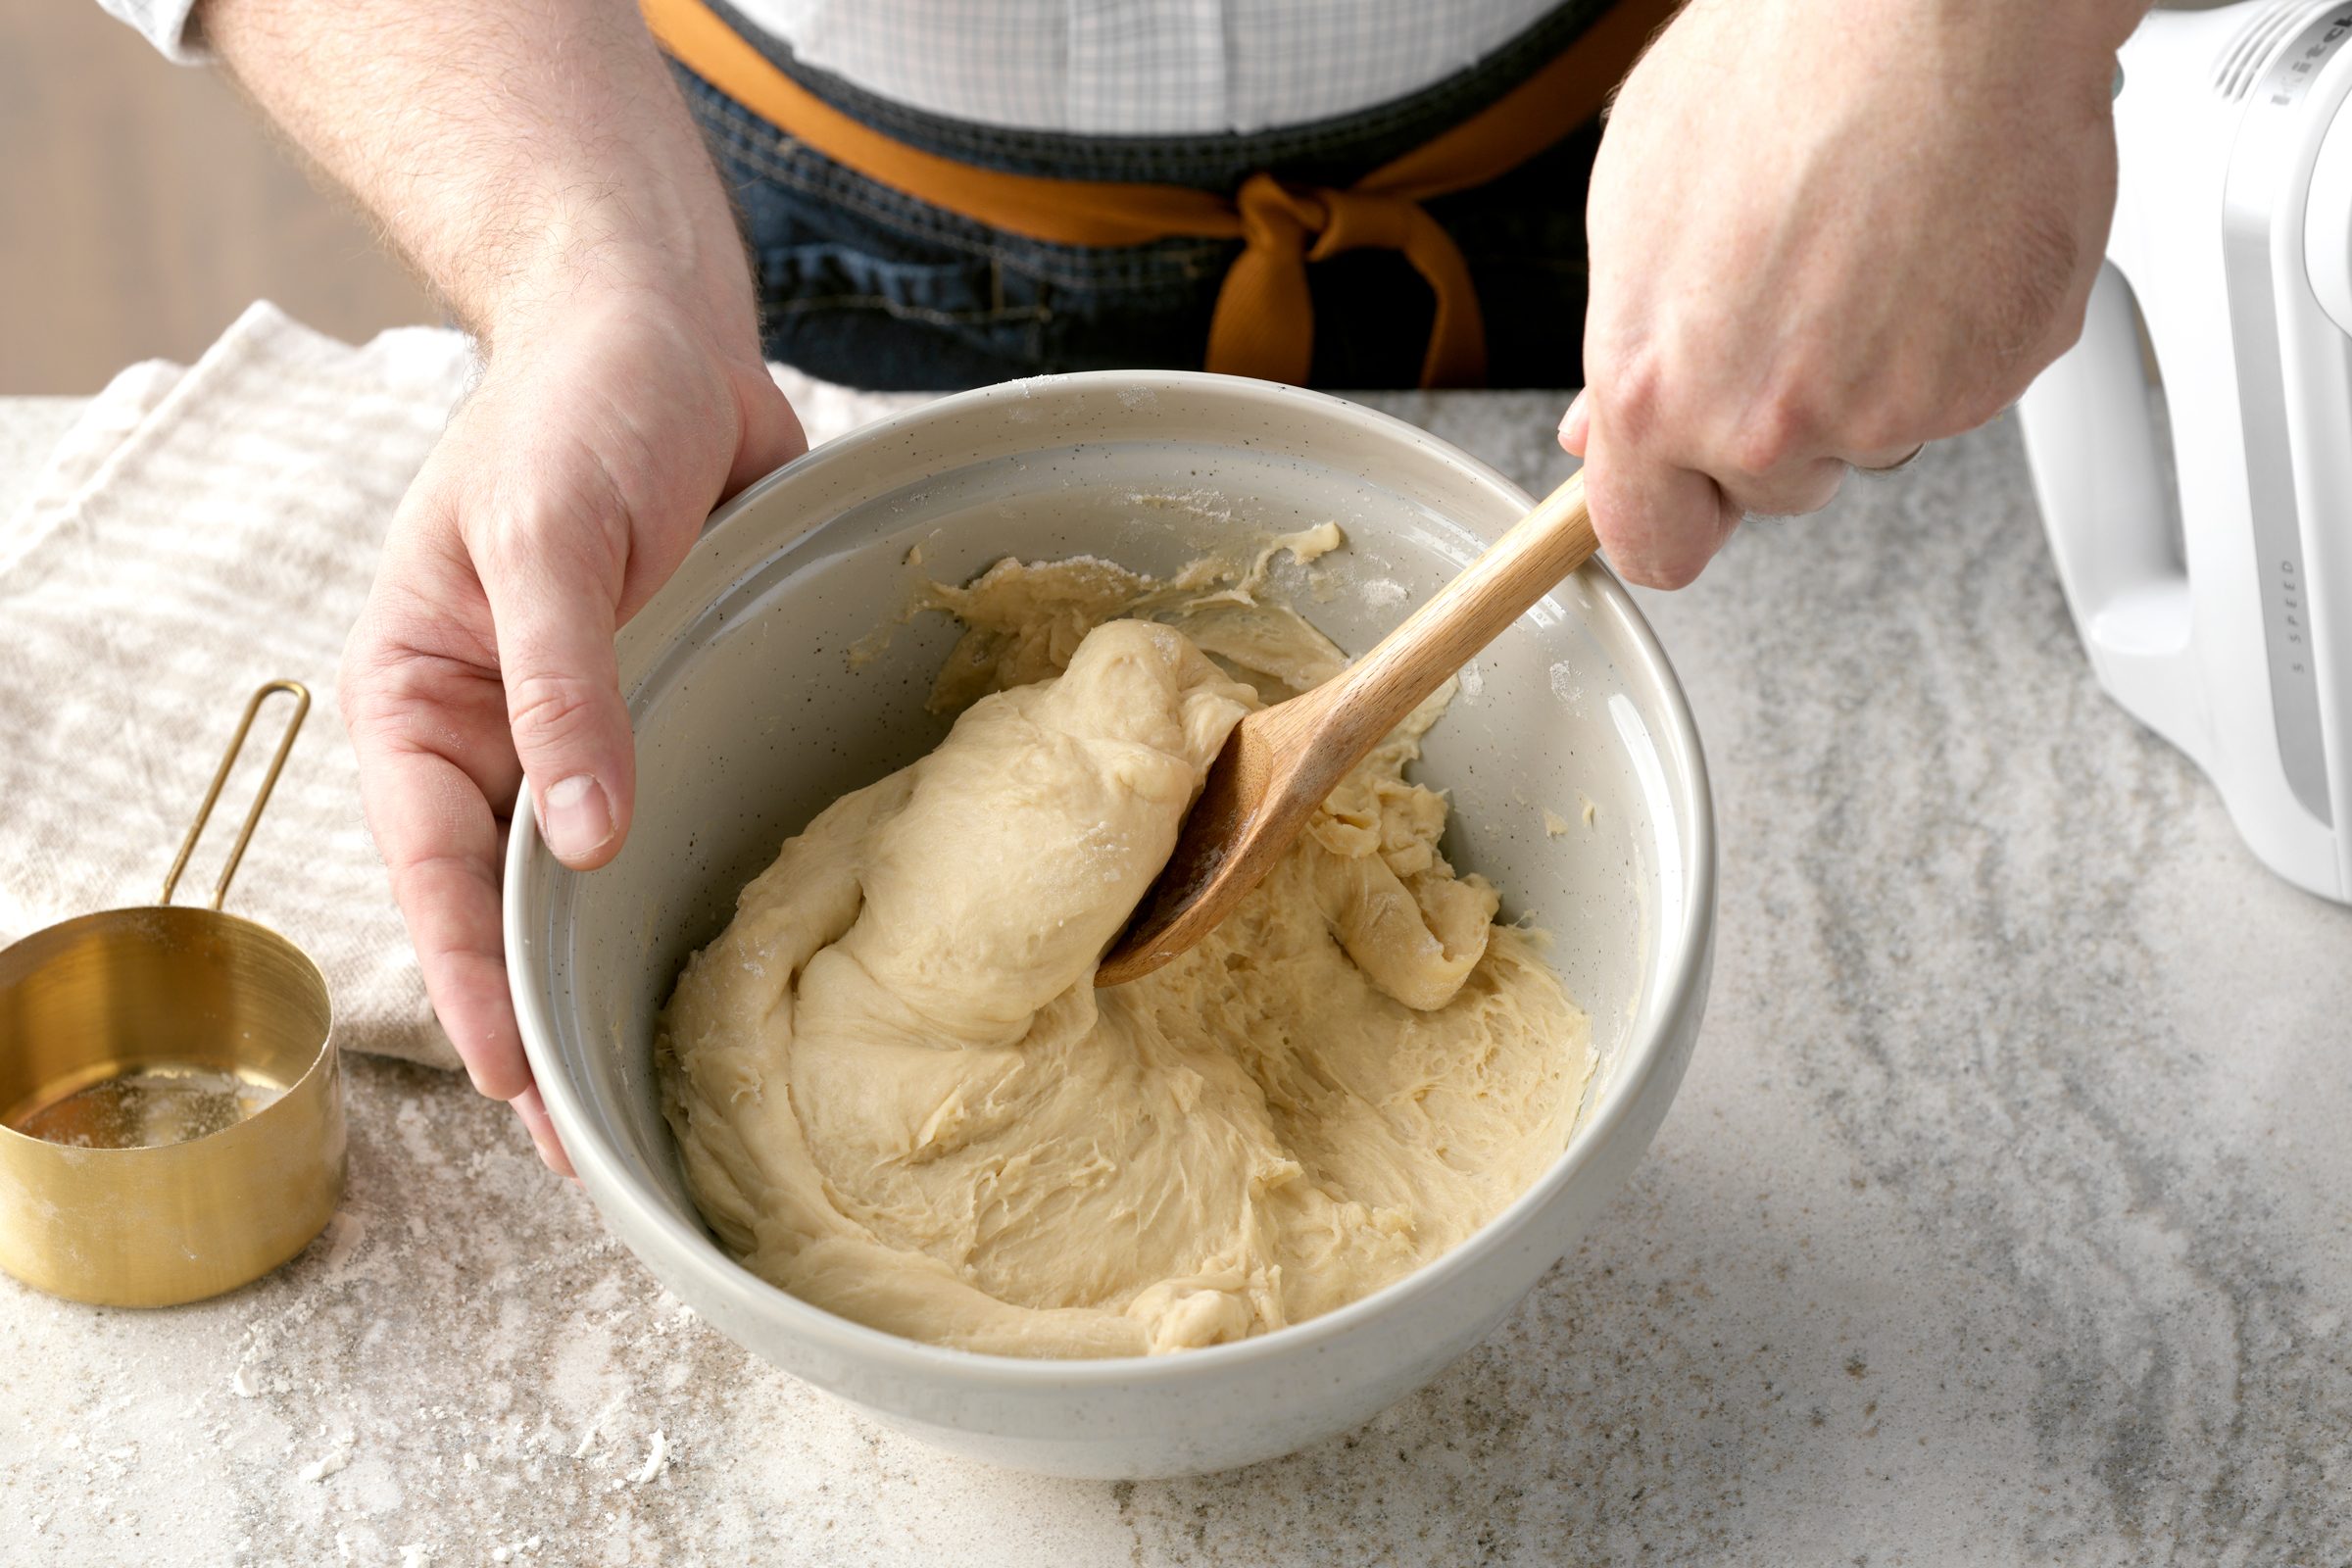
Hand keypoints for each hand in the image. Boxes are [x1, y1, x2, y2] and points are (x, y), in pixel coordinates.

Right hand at [340, 281, 803, 1171]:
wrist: (660, 333)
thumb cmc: (576, 409)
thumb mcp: (547, 534)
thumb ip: (562, 683)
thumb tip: (581, 841)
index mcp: (419, 700)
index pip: (440, 873)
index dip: (477, 988)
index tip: (520, 1090)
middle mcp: (493, 734)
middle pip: (508, 907)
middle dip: (542, 1022)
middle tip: (593, 1153)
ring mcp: (581, 731)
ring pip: (587, 885)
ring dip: (612, 980)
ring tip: (659, 1094)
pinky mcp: (662, 713)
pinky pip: (667, 823)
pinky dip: (683, 900)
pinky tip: (725, 971)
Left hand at [1563, 0, 2143, 586]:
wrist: (1934, 0)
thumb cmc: (1782, 64)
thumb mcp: (1636, 203)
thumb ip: (1627, 344)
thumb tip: (1605, 431)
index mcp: (1658, 392)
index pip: (1654, 547)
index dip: (1673, 514)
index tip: (1686, 495)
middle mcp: (1767, 422)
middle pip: (1772, 488)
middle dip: (1779, 418)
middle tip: (1797, 297)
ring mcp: (1889, 411)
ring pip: (1870, 435)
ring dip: (1871, 368)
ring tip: (1868, 241)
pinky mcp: (1993, 381)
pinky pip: (1961, 388)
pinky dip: (1955, 332)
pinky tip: (1933, 238)